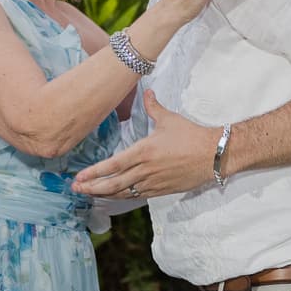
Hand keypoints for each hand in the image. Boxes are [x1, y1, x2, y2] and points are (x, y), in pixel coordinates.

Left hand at [74, 92, 218, 199]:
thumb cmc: (192, 136)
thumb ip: (154, 107)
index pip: (112, 165)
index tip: (78, 177)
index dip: (93, 173)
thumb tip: (147, 92)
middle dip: (92, 188)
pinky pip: (138, 196)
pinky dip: (123, 197)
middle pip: (113, 183)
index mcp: (143, 151)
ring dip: (104, 195)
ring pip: (124, 192)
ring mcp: (154, 182)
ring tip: (90, 194)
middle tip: (76, 189)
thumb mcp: (169, 119)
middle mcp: (145, 170)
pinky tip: (114, 197)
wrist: (214, 155)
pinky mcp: (162, 190)